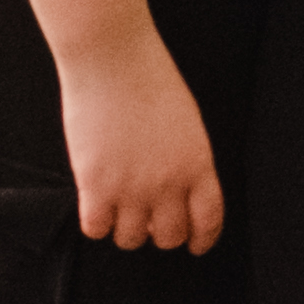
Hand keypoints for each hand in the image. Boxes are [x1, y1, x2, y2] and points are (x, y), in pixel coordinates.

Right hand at [57, 31, 229, 254]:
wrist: (114, 59)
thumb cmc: (150, 80)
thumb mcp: (187, 123)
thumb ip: (187, 162)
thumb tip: (176, 192)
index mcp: (198, 166)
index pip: (209, 221)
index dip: (202, 239)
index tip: (194, 245)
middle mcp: (168, 184)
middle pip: (169, 237)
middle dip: (160, 232)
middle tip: (148, 220)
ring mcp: (131, 188)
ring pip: (131, 239)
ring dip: (125, 229)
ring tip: (118, 207)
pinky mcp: (95, 186)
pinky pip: (96, 229)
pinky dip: (96, 222)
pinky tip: (95, 204)